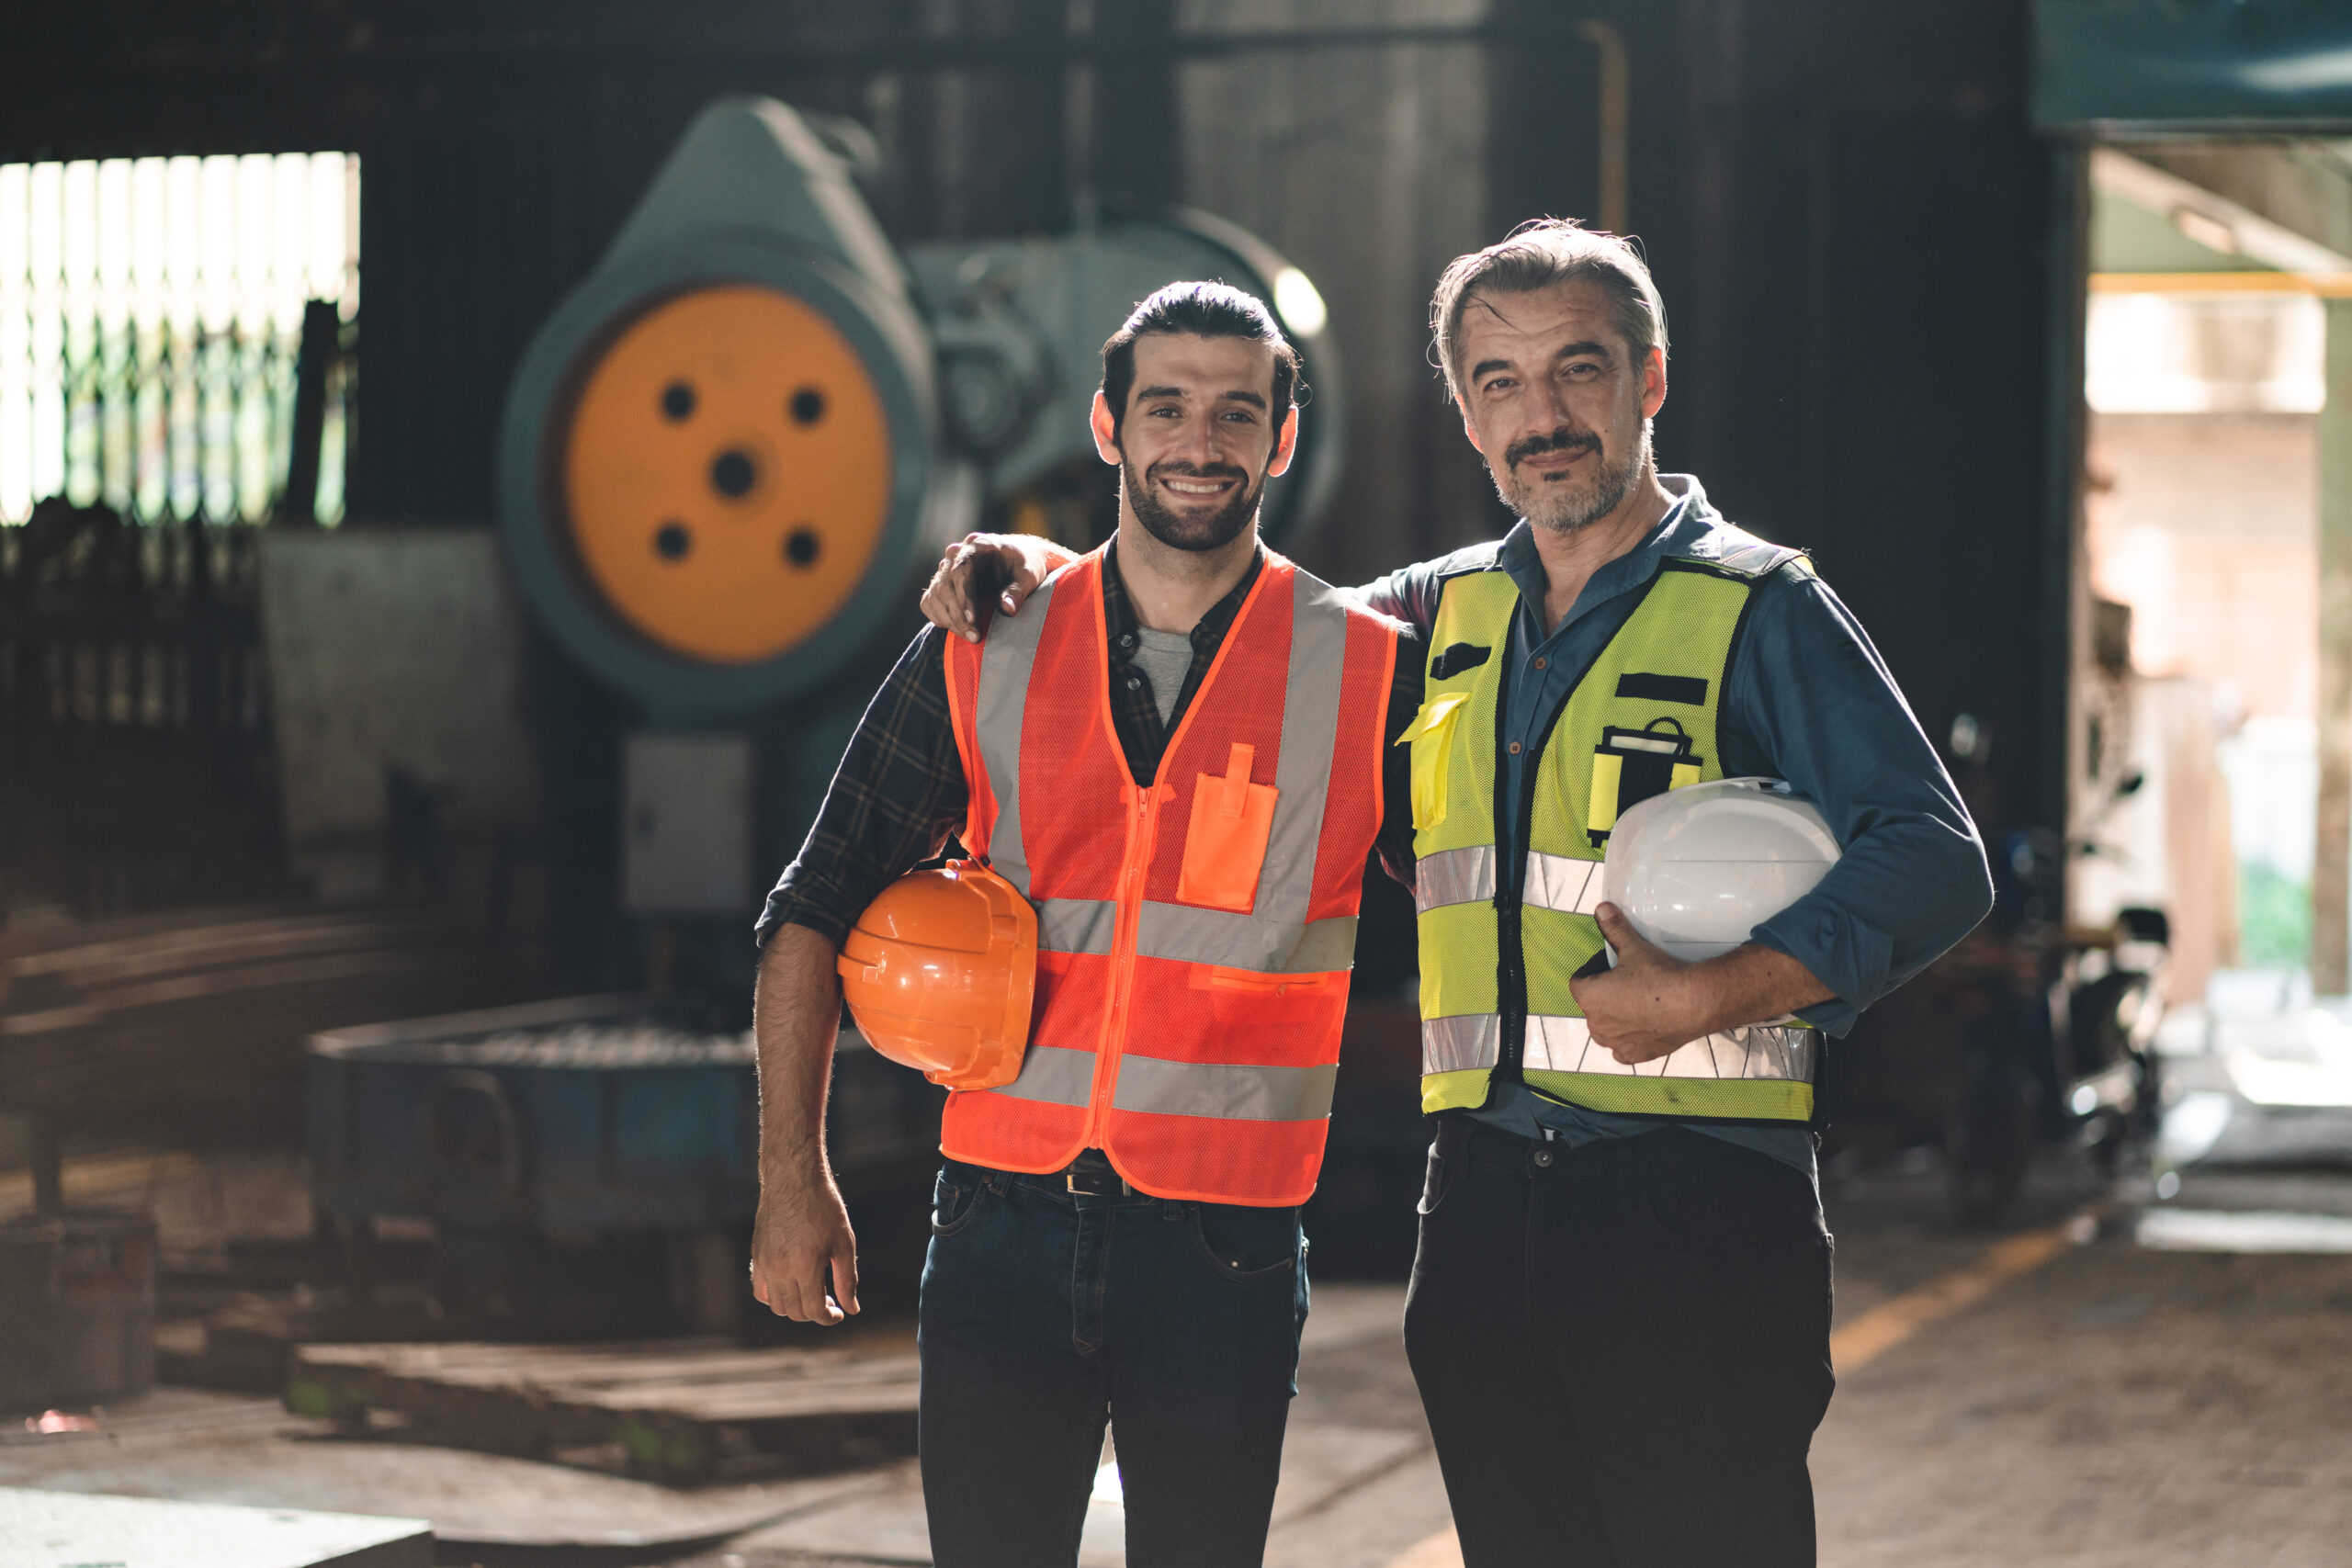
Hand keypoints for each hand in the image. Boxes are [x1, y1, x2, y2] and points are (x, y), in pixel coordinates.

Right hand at [749, 1172, 859, 1324]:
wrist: (793, 1178)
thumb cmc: (824, 1206)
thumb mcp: (844, 1242)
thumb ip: (847, 1279)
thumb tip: (851, 1309)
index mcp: (805, 1266)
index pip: (813, 1311)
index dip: (829, 1318)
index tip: (839, 1313)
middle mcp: (781, 1269)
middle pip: (795, 1312)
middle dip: (815, 1314)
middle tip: (830, 1301)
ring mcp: (765, 1263)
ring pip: (777, 1306)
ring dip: (795, 1308)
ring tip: (812, 1293)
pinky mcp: (756, 1256)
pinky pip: (760, 1291)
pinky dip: (775, 1297)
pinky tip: (791, 1286)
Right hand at [919, 533, 1075, 642]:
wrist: (1016, 561)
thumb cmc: (1024, 566)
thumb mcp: (1029, 575)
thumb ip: (1018, 591)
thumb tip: (1007, 610)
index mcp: (977, 545)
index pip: (962, 570)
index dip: (964, 596)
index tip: (972, 620)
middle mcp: (956, 553)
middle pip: (945, 585)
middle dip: (958, 615)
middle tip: (975, 637)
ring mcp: (945, 568)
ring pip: (935, 596)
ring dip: (949, 620)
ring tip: (971, 637)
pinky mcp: (940, 583)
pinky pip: (929, 602)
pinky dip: (939, 618)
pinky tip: (956, 630)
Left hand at [1569, 903, 1711, 1064]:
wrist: (1694, 1004)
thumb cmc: (1659, 976)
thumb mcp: (1633, 947)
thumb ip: (1614, 928)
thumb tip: (1601, 908)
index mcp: (1588, 997)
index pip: (1580, 981)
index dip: (1595, 970)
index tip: (1613, 964)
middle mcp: (1595, 1025)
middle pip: (1593, 1004)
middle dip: (1606, 993)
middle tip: (1630, 981)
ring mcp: (1615, 1043)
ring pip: (1607, 1028)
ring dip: (1617, 1017)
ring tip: (1640, 1002)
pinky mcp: (1635, 1056)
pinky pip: (1623, 1048)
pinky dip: (1630, 1038)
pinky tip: (1645, 1026)